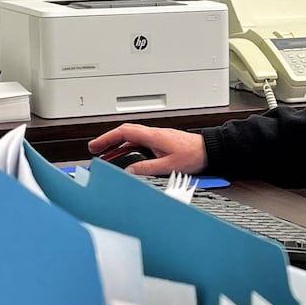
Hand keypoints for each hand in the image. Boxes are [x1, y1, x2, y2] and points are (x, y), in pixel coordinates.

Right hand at [87, 124, 206, 176]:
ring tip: (108, 158)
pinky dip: (130, 150)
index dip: (107, 138)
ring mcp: (158, 138)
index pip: (124, 132)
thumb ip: (147, 169)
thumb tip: (129, 171)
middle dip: (108, 141)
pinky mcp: (162, 143)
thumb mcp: (169, 165)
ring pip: (133, 139)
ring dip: (119, 146)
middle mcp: (154, 134)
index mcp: (153, 136)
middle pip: (125, 134)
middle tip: (96, 151)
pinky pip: (141, 144)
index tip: (95, 146)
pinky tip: (128, 159)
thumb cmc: (194, 154)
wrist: (210, 150)